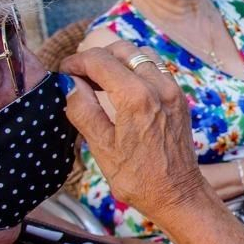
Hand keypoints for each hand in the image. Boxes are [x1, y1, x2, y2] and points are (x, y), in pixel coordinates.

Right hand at [61, 43, 211, 219]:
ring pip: (141, 55)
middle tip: (79, 76)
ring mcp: (173, 90)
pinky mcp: (179, 97)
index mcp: (137, 98)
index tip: (64, 73)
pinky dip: (135, 70)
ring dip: (117, 61)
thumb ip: (83, 109)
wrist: (178, 194)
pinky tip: (121, 90)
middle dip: (96, 58)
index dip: (76, 62)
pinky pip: (155, 69)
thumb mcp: (101, 147)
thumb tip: (69, 83)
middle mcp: (159, 87)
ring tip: (99, 82)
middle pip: (122, 50)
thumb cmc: (138, 178)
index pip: (100, 60)